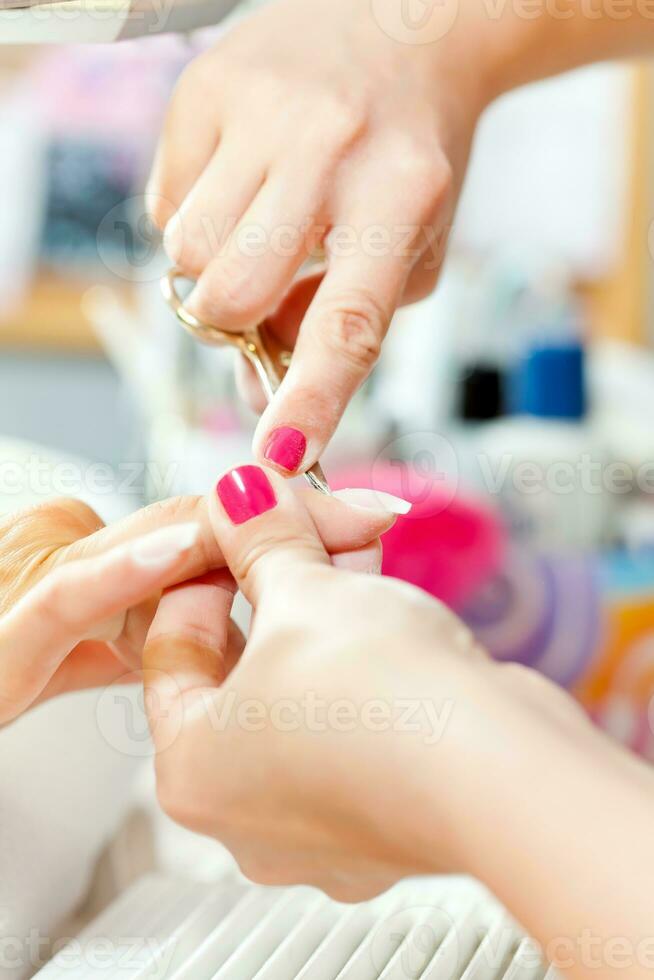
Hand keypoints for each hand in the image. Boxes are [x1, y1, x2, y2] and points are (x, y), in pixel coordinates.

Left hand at [144, 467, 653, 979]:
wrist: (506, 776)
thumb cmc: (384, 700)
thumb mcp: (306, 592)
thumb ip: (262, 539)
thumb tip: (238, 494)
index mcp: (193, 771)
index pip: (171, 648)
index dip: (204, 568)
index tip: (236, 526)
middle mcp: (245, 814)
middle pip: (240, 668)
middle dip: (272, 583)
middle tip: (294, 526)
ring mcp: (318, 822)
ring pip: (299, 690)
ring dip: (320, 612)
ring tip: (349, 543)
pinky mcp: (380, 813)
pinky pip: (348, 719)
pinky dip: (358, 660)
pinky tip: (385, 598)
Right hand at [147, 0, 483, 475]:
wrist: (400, 28)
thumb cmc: (408, 158)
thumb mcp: (406, 252)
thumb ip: (338, 330)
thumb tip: (255, 396)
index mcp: (400, 195)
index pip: (348, 320)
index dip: (311, 396)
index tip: (283, 453)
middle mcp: (329, 148)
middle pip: (231, 293)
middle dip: (232, 321)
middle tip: (256, 298)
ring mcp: (261, 110)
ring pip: (185, 253)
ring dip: (212, 267)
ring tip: (257, 224)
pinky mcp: (205, 87)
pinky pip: (163, 200)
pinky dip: (194, 212)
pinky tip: (239, 181)